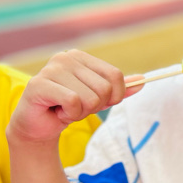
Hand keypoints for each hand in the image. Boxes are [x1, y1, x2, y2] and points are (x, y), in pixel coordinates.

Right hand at [7, 50, 133, 144]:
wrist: (39, 125)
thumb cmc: (68, 108)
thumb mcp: (98, 99)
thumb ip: (119, 90)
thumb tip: (143, 80)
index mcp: (81, 57)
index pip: (116, 76)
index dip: (114, 96)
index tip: (98, 102)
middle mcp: (65, 58)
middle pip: (104, 88)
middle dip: (95, 107)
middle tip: (76, 107)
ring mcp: (50, 69)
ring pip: (90, 98)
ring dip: (81, 112)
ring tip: (65, 109)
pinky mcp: (39, 84)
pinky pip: (73, 103)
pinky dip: (70, 114)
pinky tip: (57, 111)